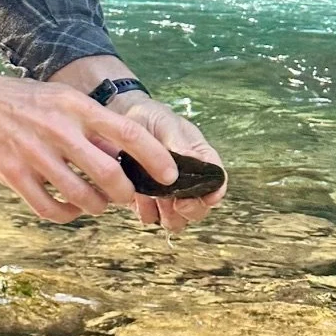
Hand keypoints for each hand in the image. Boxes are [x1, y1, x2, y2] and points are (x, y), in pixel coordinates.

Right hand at [0, 34, 178, 223]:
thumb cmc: (23, 101)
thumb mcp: (61, 99)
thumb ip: (90, 125)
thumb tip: (123, 155)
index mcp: (75, 107)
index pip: (127, 132)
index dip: (154, 156)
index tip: (169, 175)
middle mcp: (57, 129)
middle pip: (108, 172)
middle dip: (125, 192)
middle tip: (126, 196)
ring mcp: (33, 153)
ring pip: (80, 195)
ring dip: (96, 206)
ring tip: (97, 204)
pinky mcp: (12, 173)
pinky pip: (49, 207)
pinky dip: (65, 214)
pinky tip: (68, 209)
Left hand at [110, 91, 225, 233]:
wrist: (118, 118)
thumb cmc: (148, 117)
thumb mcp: (164, 123)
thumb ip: (179, 143)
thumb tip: (197, 160)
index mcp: (199, 158)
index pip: (217, 181)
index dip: (215, 193)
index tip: (208, 198)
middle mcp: (187, 179)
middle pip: (199, 207)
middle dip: (191, 210)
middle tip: (178, 204)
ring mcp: (166, 192)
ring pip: (177, 218)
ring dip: (169, 215)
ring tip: (154, 199)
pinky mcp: (145, 200)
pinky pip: (151, 216)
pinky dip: (146, 212)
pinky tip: (137, 199)